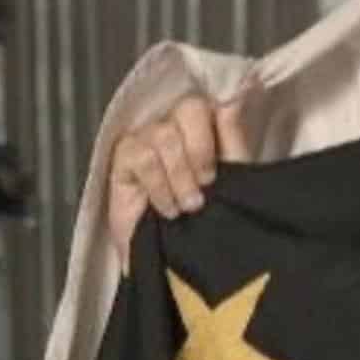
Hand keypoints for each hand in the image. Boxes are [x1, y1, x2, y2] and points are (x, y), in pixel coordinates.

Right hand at [108, 92, 250, 270]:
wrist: (174, 261)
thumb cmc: (206, 218)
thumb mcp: (231, 179)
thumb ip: (233, 138)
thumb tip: (235, 98)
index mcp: (206, 126)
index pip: (214, 101)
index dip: (221, 124)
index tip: (224, 159)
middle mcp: (176, 125)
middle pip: (189, 108)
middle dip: (202, 150)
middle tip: (207, 184)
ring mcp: (147, 138)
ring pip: (164, 134)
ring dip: (180, 175)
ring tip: (189, 205)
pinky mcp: (124, 157)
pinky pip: (142, 156)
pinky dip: (159, 185)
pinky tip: (166, 208)